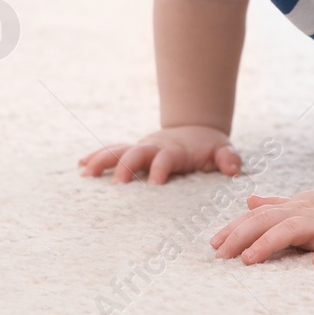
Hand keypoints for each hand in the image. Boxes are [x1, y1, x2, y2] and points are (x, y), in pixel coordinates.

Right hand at [78, 125, 240, 184]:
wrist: (195, 130)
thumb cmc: (210, 146)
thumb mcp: (223, 150)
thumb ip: (228, 159)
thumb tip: (233, 170)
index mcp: (175, 150)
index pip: (166, 158)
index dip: (160, 168)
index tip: (154, 184)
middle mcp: (154, 147)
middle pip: (137, 153)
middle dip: (126, 166)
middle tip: (117, 183)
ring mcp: (141, 148)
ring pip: (118, 150)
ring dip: (102, 159)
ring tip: (86, 171)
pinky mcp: (133, 151)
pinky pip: (112, 152)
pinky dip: (96, 156)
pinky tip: (80, 166)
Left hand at [210, 189, 313, 266]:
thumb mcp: (299, 205)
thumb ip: (275, 204)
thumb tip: (249, 200)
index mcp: (289, 209)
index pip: (256, 217)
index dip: (234, 228)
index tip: (214, 244)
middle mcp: (300, 213)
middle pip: (265, 221)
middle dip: (240, 236)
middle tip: (221, 254)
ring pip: (289, 228)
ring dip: (267, 242)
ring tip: (249, 259)